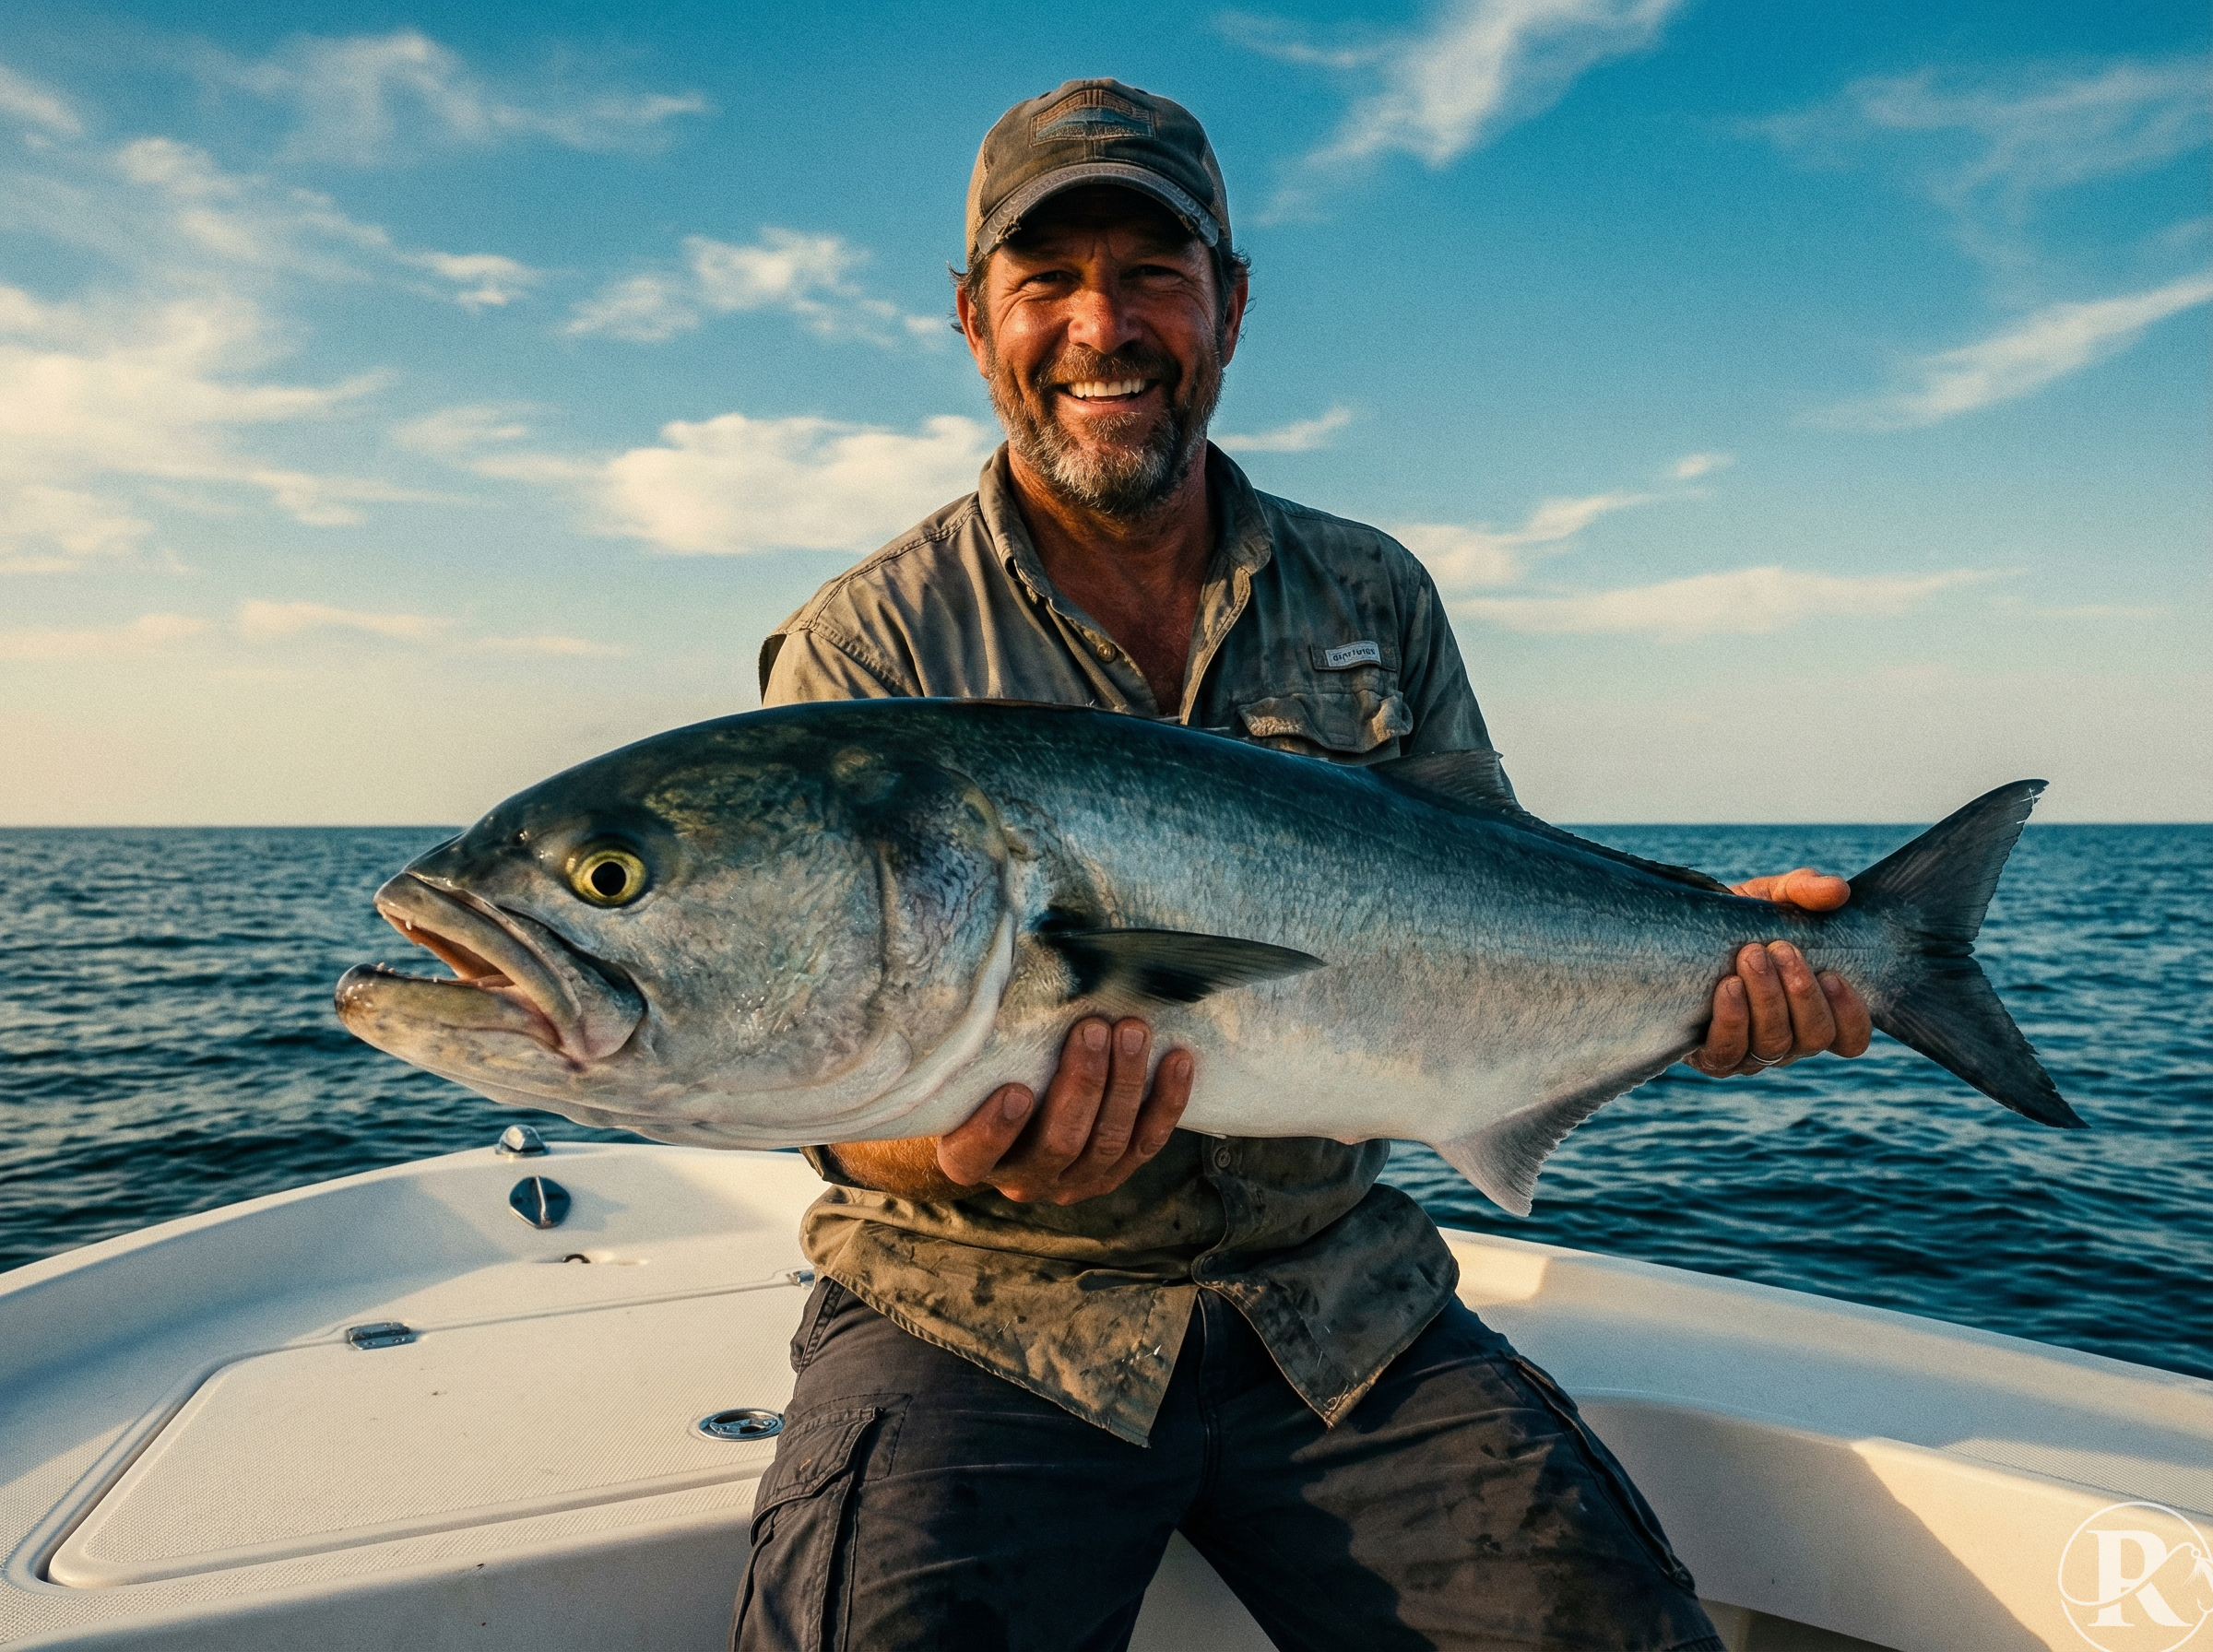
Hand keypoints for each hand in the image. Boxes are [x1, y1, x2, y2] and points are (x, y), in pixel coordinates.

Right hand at [937, 1017, 1192, 1203]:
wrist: (1010, 1122)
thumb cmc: (981, 1083)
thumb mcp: (968, 1073)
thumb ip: (979, 1050)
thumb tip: (994, 979)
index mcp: (969, 1161)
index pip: (975, 1155)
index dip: (995, 1130)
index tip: (1015, 1091)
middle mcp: (1021, 1180)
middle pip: (1057, 1143)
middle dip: (1081, 1083)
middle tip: (1092, 1029)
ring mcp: (1072, 1182)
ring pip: (1106, 1142)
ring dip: (1124, 1083)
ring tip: (1132, 1032)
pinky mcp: (1113, 1174)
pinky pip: (1146, 1144)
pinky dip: (1165, 1102)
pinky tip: (1177, 1060)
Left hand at [1686, 868, 1871, 1076]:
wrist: (1678, 932)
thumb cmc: (1737, 920)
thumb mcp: (1770, 897)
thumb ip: (1805, 890)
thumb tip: (1837, 890)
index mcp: (1813, 1010)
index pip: (1851, 1038)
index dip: (1850, 1014)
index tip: (1832, 975)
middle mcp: (1789, 1039)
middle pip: (1814, 1038)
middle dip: (1802, 994)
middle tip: (1780, 949)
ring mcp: (1752, 1053)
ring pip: (1774, 1045)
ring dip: (1767, 998)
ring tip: (1751, 956)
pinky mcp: (1713, 1057)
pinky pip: (1729, 1052)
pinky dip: (1733, 1019)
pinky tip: (1728, 986)